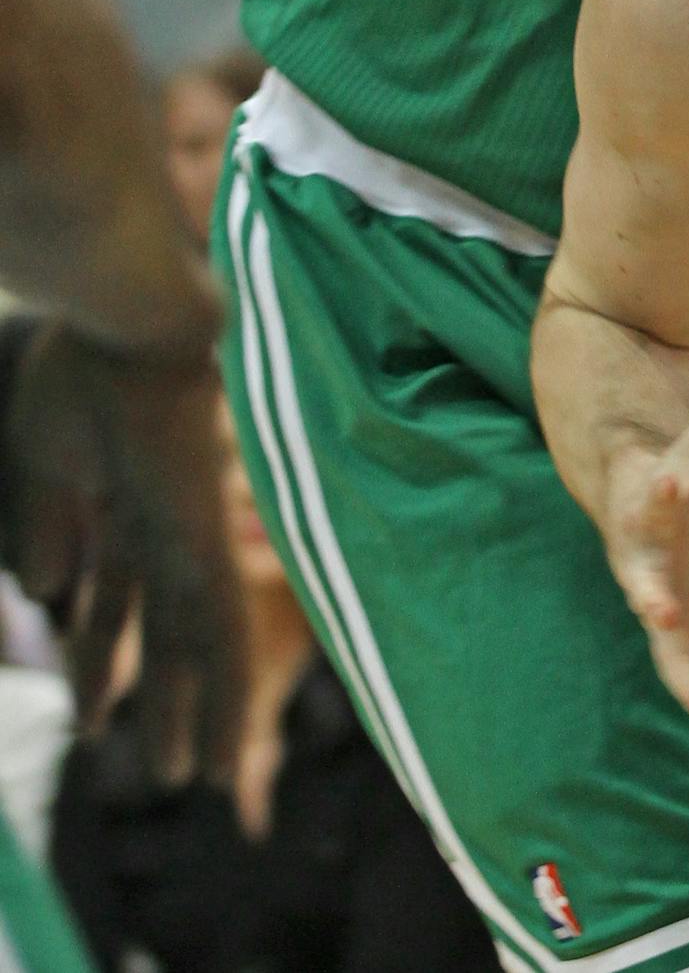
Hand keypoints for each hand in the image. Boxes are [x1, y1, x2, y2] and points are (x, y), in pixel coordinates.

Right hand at [2, 326, 242, 783]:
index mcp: (121, 506)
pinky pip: (224, 633)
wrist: (129, 322)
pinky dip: (224, 695)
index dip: (102, 657)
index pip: (116, 603)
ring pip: (199, 649)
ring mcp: (189, 538)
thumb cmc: (84, 370)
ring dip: (195, 716)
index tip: (95, 710)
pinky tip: (226, 744)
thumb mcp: (46, 460)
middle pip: (163, 636)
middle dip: (159, 701)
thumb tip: (46, 595)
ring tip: (199, 783)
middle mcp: (163, 530)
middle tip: (162, 769)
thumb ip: (49, 527)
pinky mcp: (208, 543)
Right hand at [598, 350, 688, 760]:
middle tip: (668, 623)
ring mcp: (667, 599)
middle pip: (649, 590)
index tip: (663, 485)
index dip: (655, 492)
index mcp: (649, 504)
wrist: (635, 492)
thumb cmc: (678, 456)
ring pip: (676, 652)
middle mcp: (650, 560)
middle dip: (661, 611)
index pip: (649, 497)